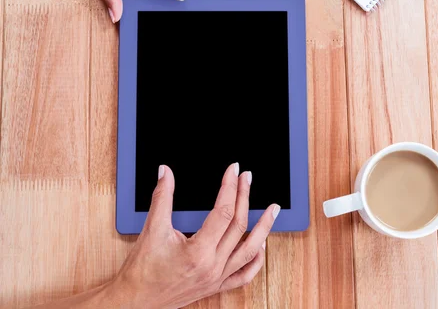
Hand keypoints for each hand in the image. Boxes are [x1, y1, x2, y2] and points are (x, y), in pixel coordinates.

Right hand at [109, 164, 279, 307]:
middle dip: (245, 197)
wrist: (134, 301)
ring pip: (250, 251)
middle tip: (247, 178)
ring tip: (273, 210)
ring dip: (264, 228)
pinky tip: (262, 245)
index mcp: (198, 252)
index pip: (223, 212)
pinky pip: (244, 275)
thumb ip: (162, 197)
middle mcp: (212, 267)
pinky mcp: (216, 286)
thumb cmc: (141, 271)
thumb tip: (166, 172)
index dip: (230, 188)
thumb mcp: (152, 229)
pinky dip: (257, 259)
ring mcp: (217, 278)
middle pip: (238, 226)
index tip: (233, 171)